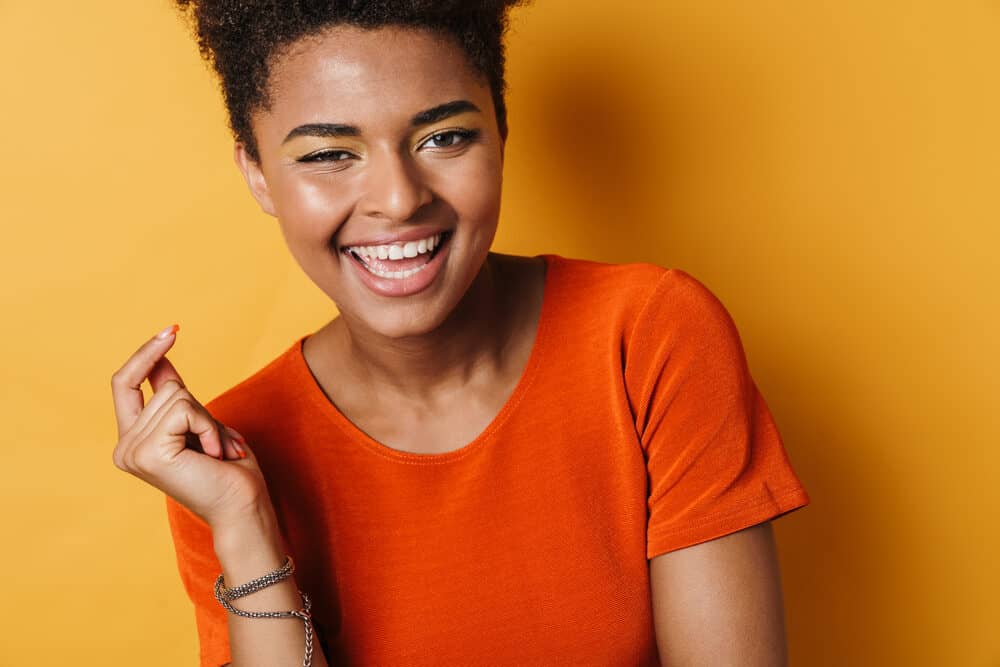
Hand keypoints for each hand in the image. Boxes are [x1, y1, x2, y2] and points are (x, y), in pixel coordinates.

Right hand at [111, 325, 269, 529]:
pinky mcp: (149, 453)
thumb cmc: (229, 470)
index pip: (124, 383)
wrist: (243, 508)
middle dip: (202, 409)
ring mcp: (133, 452)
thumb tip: (160, 354)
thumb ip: (173, 394)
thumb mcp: (200, 422)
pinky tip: (214, 455)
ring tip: (216, 452)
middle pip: (165, 388)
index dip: (146, 353)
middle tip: (216, 444)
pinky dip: (209, 427)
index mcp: (132, 442)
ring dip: (209, 421)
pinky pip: (186, 410)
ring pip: (178, 396)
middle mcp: (125, 448)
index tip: (172, 330)